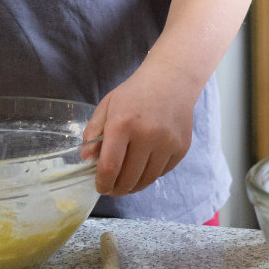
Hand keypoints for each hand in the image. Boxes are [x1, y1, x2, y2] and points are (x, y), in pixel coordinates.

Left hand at [80, 61, 198, 196]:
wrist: (172, 79)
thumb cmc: (135, 92)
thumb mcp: (107, 105)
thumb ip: (93, 132)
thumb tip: (86, 159)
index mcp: (123, 124)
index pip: (110, 167)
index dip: (103, 183)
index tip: (100, 187)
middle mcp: (147, 135)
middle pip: (128, 179)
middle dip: (117, 189)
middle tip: (112, 188)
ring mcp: (167, 143)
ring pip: (147, 180)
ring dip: (134, 186)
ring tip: (127, 183)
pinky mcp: (181, 148)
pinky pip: (162, 172)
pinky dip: (151, 175)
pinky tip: (144, 167)